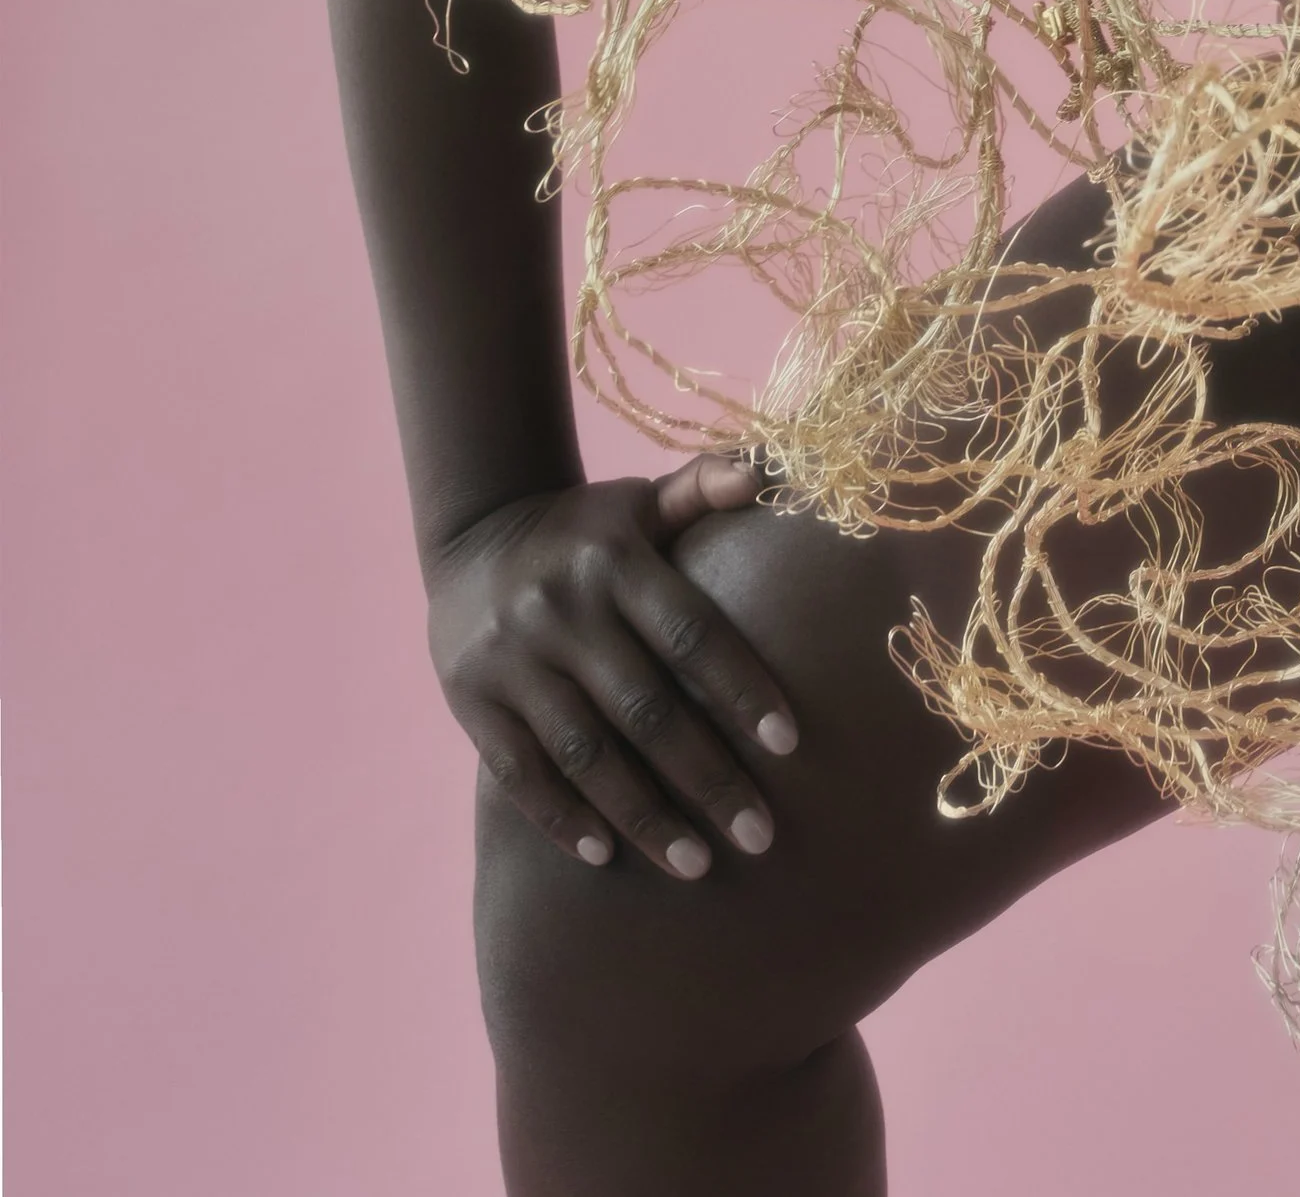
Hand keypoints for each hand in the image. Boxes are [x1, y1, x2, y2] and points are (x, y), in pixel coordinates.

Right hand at [427, 454, 797, 877]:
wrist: (474, 536)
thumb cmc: (589, 532)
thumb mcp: (642, 501)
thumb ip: (703, 488)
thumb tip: (767, 469)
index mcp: (615, 558)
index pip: (692, 633)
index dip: (741, 690)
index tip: (791, 746)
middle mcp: (562, 609)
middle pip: (646, 709)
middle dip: (708, 777)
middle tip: (761, 836)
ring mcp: (511, 658)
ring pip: (586, 754)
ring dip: (644, 816)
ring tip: (697, 867)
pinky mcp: (470, 699)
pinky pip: (520, 773)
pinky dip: (562, 819)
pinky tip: (606, 857)